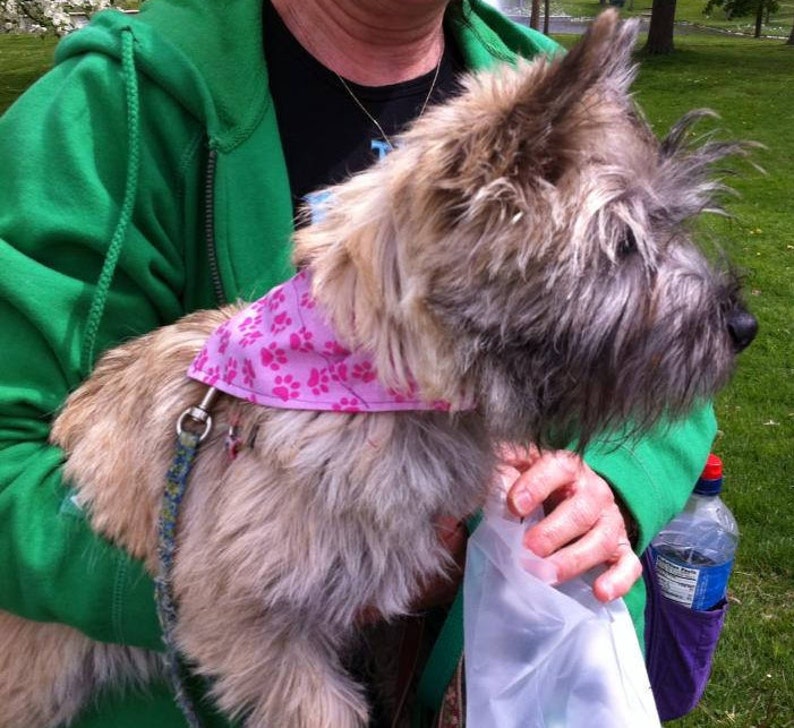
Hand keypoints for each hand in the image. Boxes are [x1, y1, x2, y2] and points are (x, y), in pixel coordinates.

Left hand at [503, 447, 641, 601]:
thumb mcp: (518, 466)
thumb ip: (505, 471)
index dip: (536, 486)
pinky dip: (618, 580)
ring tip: (548, 575)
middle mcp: (594, 492)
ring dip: (574, 560)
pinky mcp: (621, 547)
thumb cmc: (539, 482)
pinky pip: (628, 564)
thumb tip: (499, 488)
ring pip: (601, 540)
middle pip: (580, 511)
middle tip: (528, 549)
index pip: (557, 468)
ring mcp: (610, 520)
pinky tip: (600, 592)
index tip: (515, 506)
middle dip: (553, 533)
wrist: (574, 494)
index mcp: (567, 467)